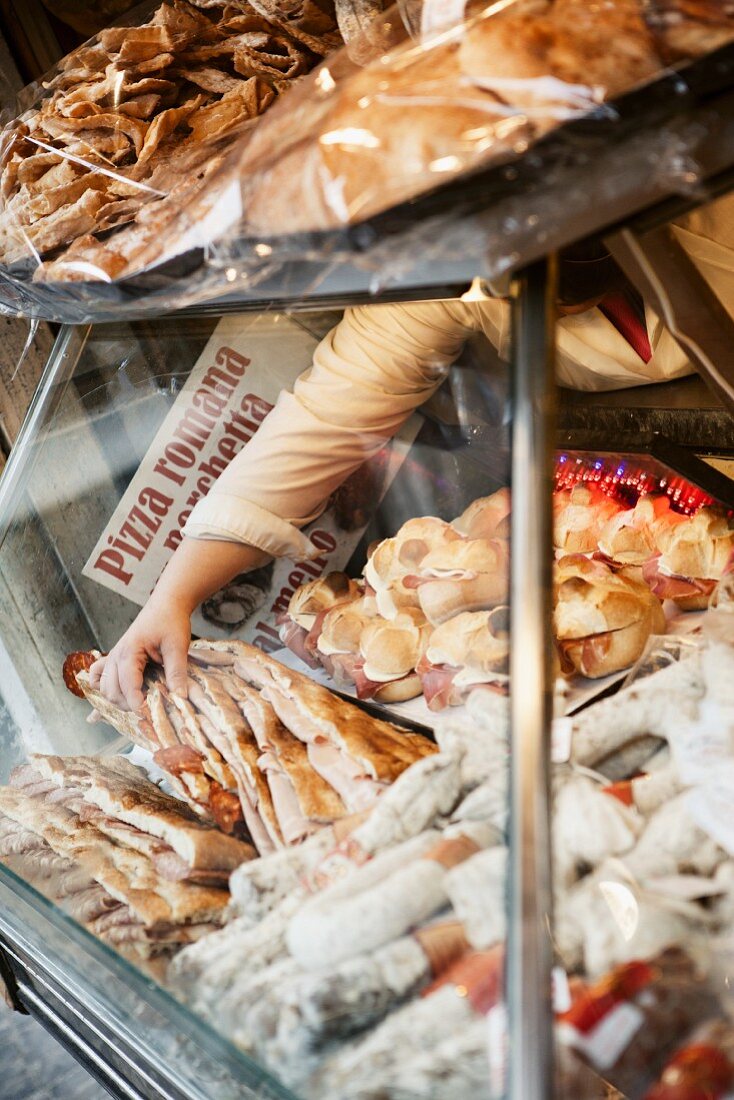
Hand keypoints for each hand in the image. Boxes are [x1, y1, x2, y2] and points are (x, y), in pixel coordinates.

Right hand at [88, 536, 270, 710]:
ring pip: (103, 688)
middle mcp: (116, 656)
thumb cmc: (171, 621)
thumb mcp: (178, 645)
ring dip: (116, 700)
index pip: (126, 684)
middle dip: (126, 704)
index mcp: (129, 651)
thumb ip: (177, 671)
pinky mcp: (115, 659)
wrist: (166, 604)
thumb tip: (180, 697)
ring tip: (136, 706)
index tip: (147, 714)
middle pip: (111, 690)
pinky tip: (103, 708)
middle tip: (149, 712)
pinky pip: (98, 677)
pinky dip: (101, 690)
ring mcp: (113, 658)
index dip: (135, 702)